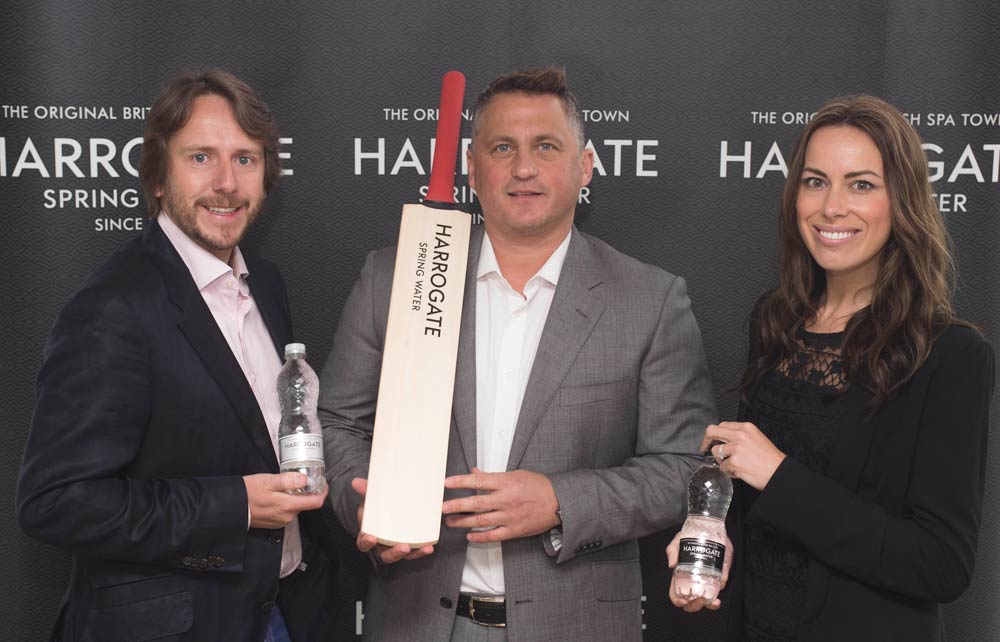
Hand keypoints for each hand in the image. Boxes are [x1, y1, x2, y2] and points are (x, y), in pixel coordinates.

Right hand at [243, 472, 327, 528]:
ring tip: (287, 485)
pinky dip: (288, 503)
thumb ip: (287, 480)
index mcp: (288, 506)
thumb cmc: (248, 492)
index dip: (323, 491)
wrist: (232, 508)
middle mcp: (288, 516)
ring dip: (296, 497)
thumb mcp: (267, 481)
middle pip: (307, 503)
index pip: (316, 502)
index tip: (322, 482)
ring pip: (297, 507)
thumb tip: (305, 479)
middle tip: (301, 478)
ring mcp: (282, 521)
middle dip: (307, 491)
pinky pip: (288, 512)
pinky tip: (279, 495)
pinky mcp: (276, 523)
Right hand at [350, 477, 434, 563]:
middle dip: (394, 553)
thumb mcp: (370, 498)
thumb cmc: (376, 506)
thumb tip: (356, 482)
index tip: (372, 538)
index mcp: (368, 534)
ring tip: (423, 548)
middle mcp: (381, 545)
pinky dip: (421, 551)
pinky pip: (414, 552)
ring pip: (402, 555)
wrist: (387, 506)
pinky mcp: (408, 546)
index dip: (366, 542)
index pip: (363, 543)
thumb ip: (365, 490)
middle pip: (385, 555)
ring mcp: (394, 547)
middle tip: (404, 547)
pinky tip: (429, 546)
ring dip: (413, 554)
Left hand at [442, 468, 559, 542]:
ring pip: (481, 520)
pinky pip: (493, 535)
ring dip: (463, 521)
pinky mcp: (514, 530)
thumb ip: (493, 476)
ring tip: (450, 521)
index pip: (478, 481)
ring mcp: (509, 516)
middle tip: (442, 508)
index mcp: (506, 482)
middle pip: (476, 502)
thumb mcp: (515, 474)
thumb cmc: (537, 486)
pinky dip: (480, 537)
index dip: (460, 481)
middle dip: (457, 505)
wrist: (558, 502)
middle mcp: (506, 499)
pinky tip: (469, 536)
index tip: (446, 483)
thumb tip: (474, 472)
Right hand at [665, 531, 731, 610]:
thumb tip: (671, 564)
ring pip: (707, 600)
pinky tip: (721, 584)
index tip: (683, 600)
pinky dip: (721, 588)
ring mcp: (707, 579)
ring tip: (714, 600)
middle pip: (692, 602)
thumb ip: (672, 550)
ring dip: (710, 604)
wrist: (710, 527)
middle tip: (700, 599)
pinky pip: (720, 586)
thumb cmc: (692, 535)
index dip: (678, 600)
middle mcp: (693, 580)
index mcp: (681, 575)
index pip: (676, 594)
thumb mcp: (678, 540)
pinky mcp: (720, 575)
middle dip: (695, 605)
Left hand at [700, 421, 785, 490]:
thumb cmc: (770, 459)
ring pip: (715, 452)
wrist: (779, 473)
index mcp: (746, 427)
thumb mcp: (756, 438)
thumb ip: (740, 436)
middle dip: (705, 441)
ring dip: (721, 460)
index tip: (712, 440)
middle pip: (711, 431)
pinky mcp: (734, 462)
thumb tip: (723, 440)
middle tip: (704, 449)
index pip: (722, 425)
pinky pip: (722, 467)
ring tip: (733, 465)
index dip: (715, 434)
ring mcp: (736, 448)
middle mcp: (740, 435)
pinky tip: (739, 472)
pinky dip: (729, 472)